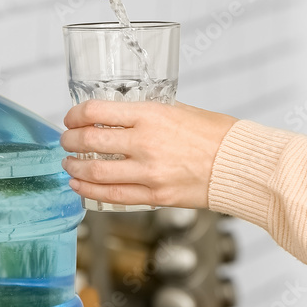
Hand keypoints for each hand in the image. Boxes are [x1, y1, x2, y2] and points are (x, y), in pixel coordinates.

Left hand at [60, 100, 237, 208]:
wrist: (240, 164)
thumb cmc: (215, 134)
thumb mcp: (177, 109)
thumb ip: (145, 113)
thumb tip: (118, 116)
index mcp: (149, 115)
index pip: (95, 111)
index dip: (75, 115)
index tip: (71, 118)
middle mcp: (145, 143)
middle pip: (88, 142)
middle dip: (69, 141)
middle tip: (66, 141)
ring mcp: (149, 173)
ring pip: (94, 172)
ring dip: (74, 168)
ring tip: (69, 165)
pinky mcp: (155, 196)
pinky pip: (112, 196)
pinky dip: (89, 191)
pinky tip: (81, 187)